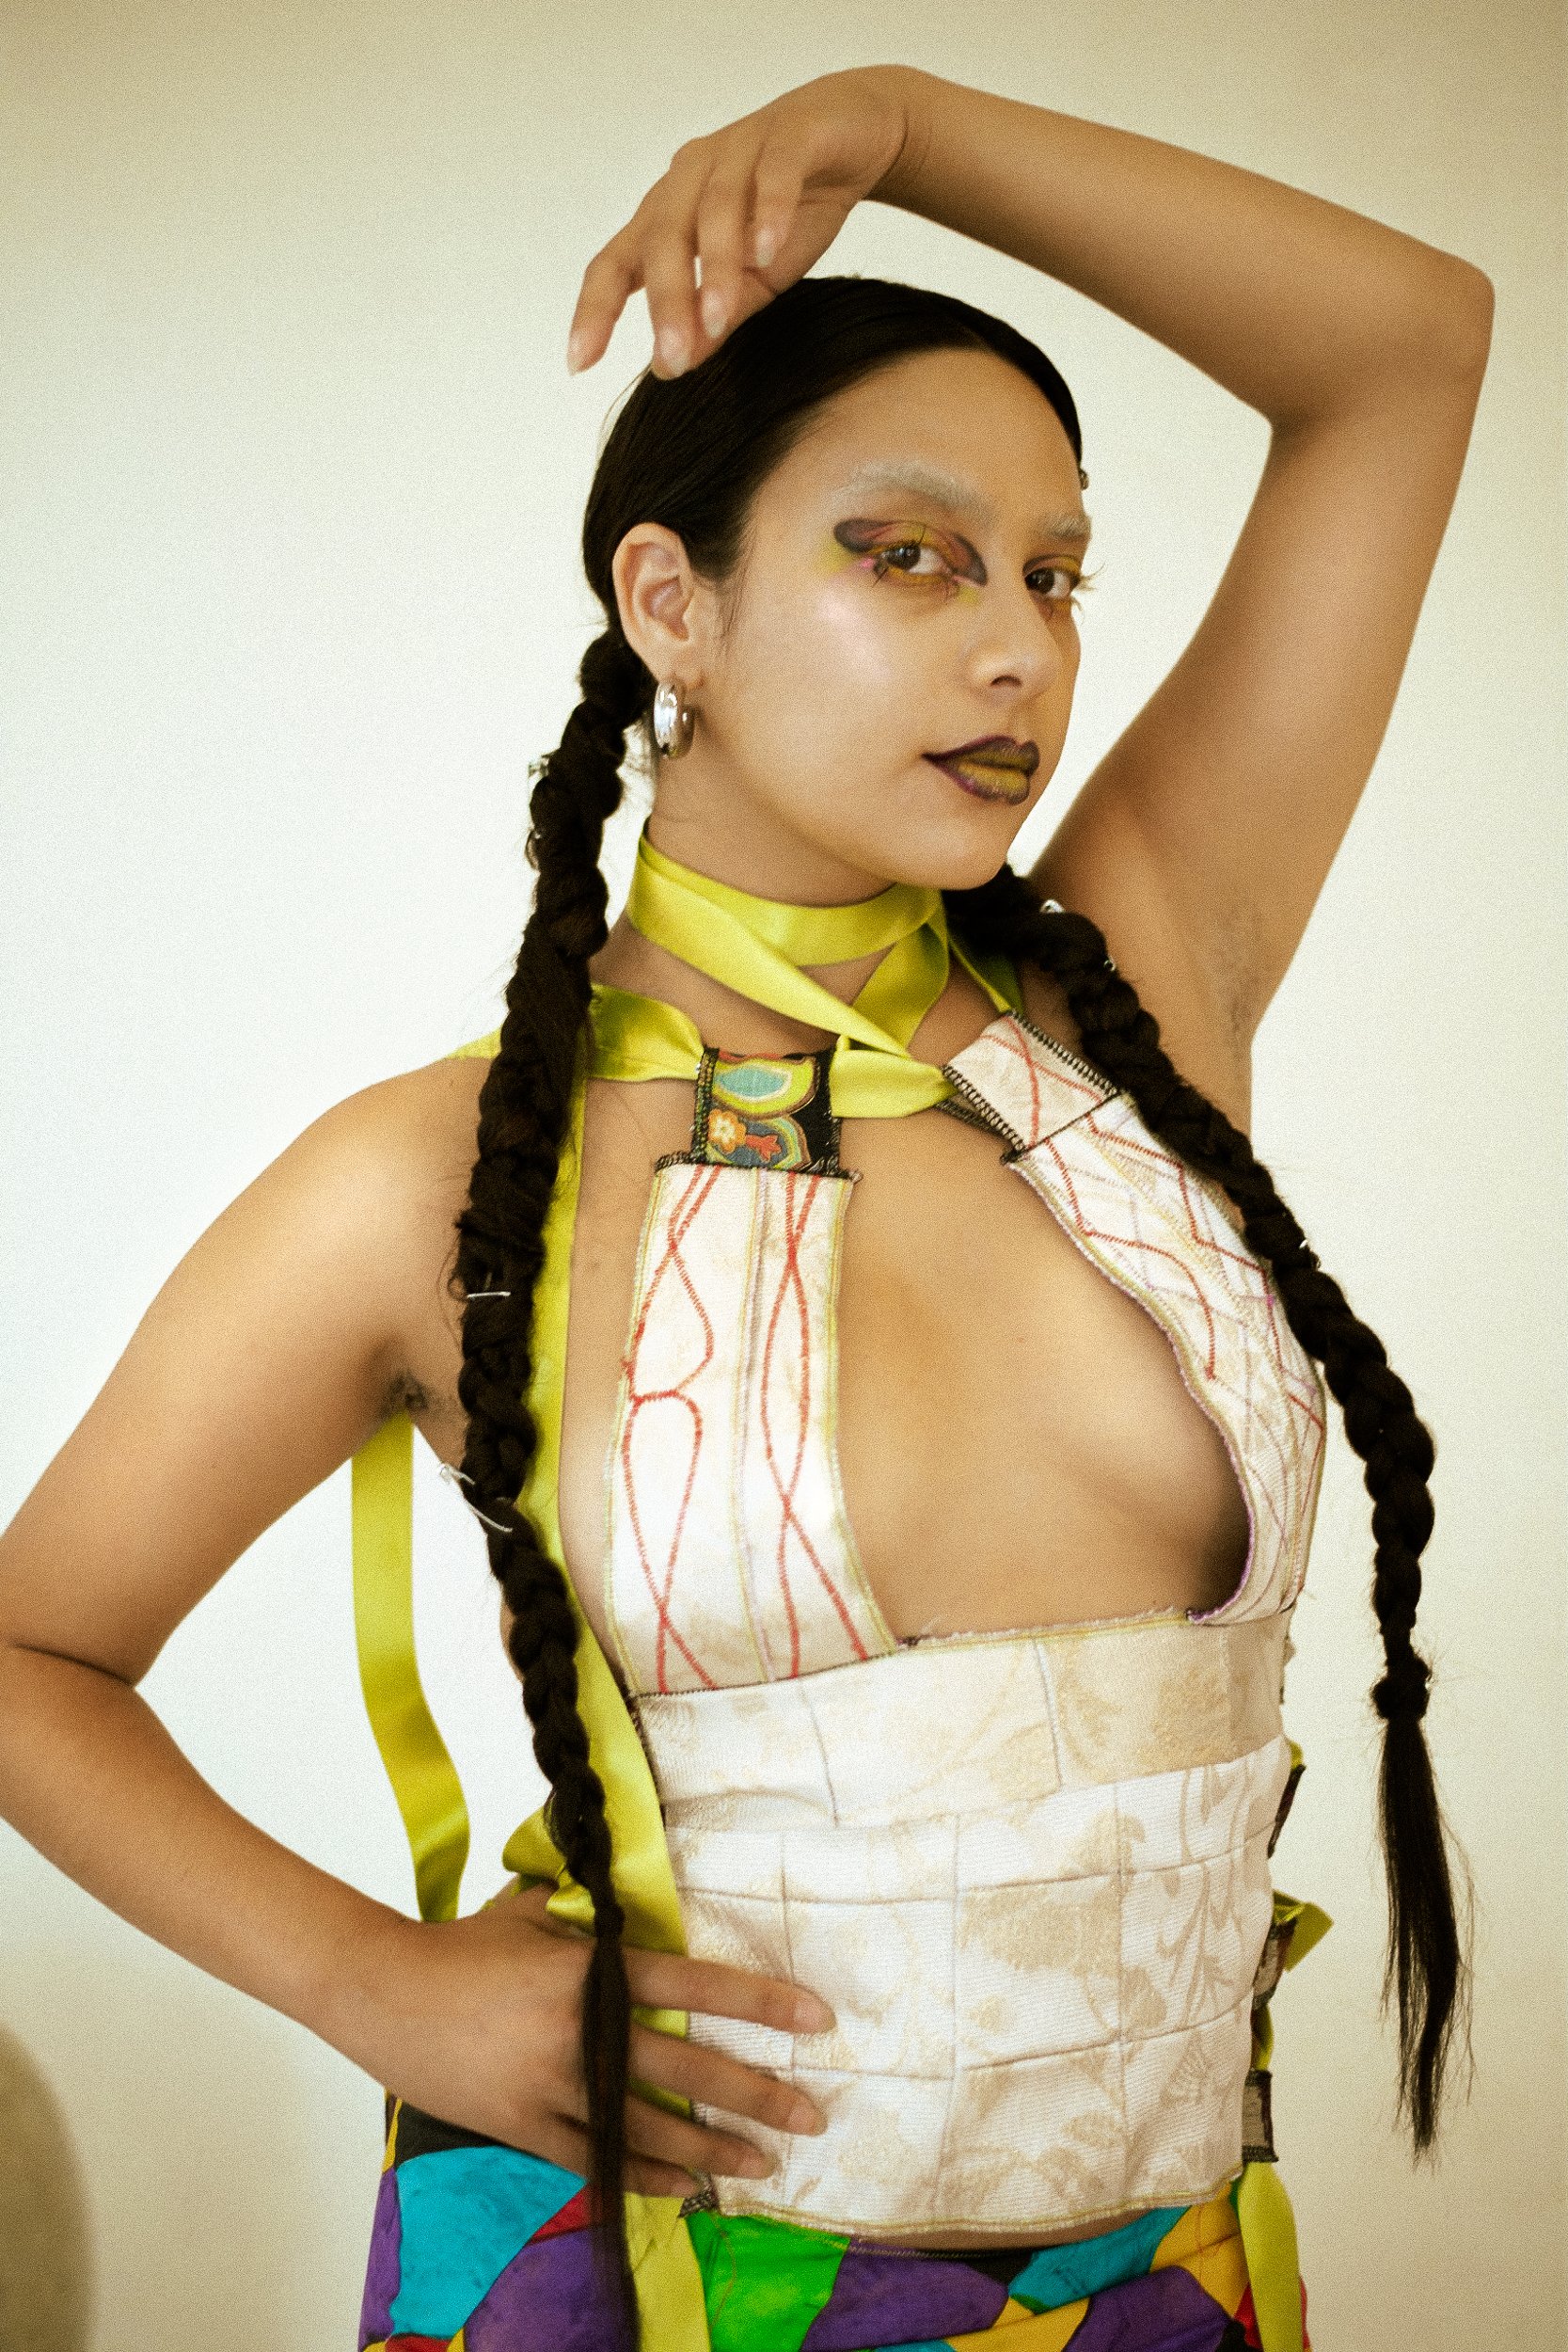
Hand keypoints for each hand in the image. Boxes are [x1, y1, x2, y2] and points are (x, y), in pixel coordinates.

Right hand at [333, 1880, 836, 2198]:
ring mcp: (551, 2084)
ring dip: (713, 2148)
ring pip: (650, 2126)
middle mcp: (581, 2029)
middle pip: (686, 2066)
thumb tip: (645, 1891)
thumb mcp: (537, 1911)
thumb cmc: (465, 1945)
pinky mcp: (523, 2125)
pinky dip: (648, 2176)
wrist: (383, 1990)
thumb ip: (596, 1914)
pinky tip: (690, 2188)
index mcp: (592, 1968)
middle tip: (812, 2117)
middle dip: (757, 2095)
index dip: (760, 2002)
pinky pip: (598, 2159)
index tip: (817, 2020)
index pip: (696, 1984)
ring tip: (765, 2165)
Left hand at [565, 64, 917, 380]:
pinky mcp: (791, 135)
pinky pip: (772, 173)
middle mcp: (691, 175)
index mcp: (670, 212)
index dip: (596, 310)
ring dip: (716, 267)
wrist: (857, 135)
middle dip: (666, 302)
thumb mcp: (755, 281)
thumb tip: (670, 367)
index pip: (618, 262)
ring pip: (714, 207)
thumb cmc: (794, 210)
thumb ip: (714, 317)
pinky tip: (767, 251)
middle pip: (663, 238)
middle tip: (673, 358)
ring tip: (721, 318)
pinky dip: (767, 212)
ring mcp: (739, 149)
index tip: (579, 363)